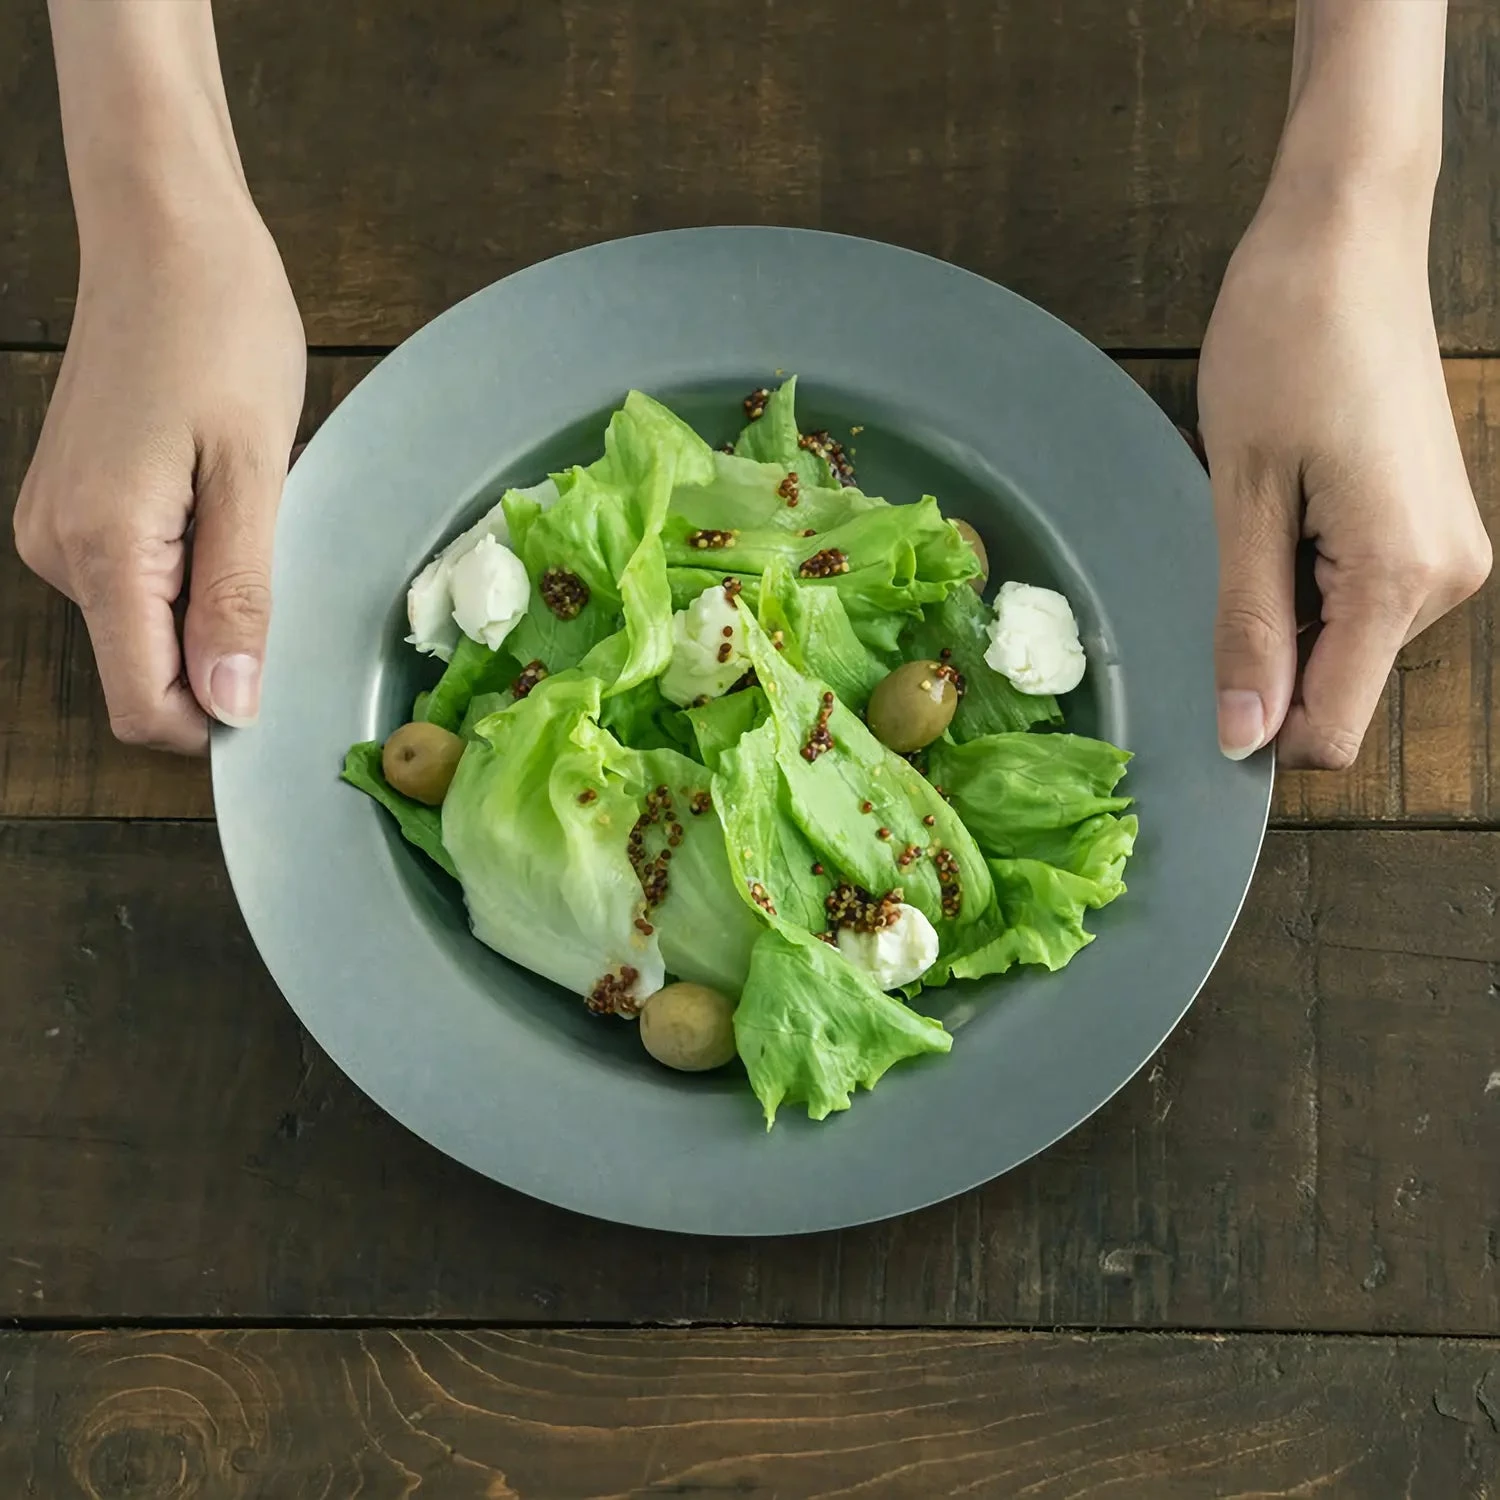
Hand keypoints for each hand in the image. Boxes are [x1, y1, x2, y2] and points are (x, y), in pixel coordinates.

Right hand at [13, 196, 304, 752]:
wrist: (164, 233)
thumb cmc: (220, 330)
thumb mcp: (256, 472)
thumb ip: (238, 597)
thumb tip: (231, 702)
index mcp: (105, 549)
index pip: (144, 706)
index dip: (215, 723)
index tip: (278, 688)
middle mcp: (60, 550)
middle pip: (145, 672)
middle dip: (220, 653)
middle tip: (276, 560)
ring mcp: (58, 527)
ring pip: (144, 627)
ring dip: (208, 603)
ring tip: (245, 510)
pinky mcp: (73, 506)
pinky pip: (137, 580)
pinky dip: (189, 568)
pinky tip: (217, 500)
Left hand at [1199, 178, 1491, 768]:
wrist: (1345, 236)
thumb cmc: (1286, 343)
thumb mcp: (1242, 497)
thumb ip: (1246, 626)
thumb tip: (1241, 735)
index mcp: (1401, 578)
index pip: (1328, 730)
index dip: (1257, 731)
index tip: (1200, 683)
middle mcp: (1446, 579)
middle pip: (1335, 688)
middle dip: (1266, 655)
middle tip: (1229, 552)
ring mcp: (1445, 552)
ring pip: (1341, 644)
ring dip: (1282, 608)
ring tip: (1262, 512)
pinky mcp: (1429, 526)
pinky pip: (1354, 597)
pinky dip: (1304, 577)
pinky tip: (1286, 506)